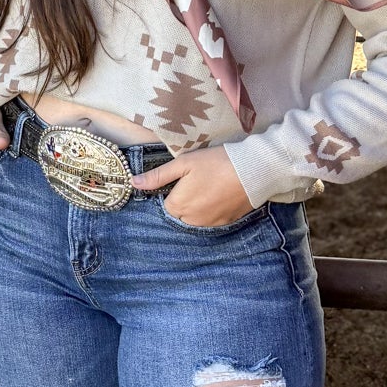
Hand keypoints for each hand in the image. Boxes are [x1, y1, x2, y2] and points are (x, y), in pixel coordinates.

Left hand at [131, 145, 252, 228]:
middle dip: (185, 199)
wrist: (253, 171)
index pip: (166, 204)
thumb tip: (133, 183)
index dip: (174, 190)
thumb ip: (157, 176)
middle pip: (180, 213)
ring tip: (211, 186)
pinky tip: (221, 193)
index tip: (185, 179)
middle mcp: (191, 220)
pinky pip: (212, 219)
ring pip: (195, 218)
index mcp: (177, 206)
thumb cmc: (215, 163)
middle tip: (200, 180)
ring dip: (198, 206)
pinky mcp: (226, 223)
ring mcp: (210, 224)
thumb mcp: (183, 164)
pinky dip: (213, 209)